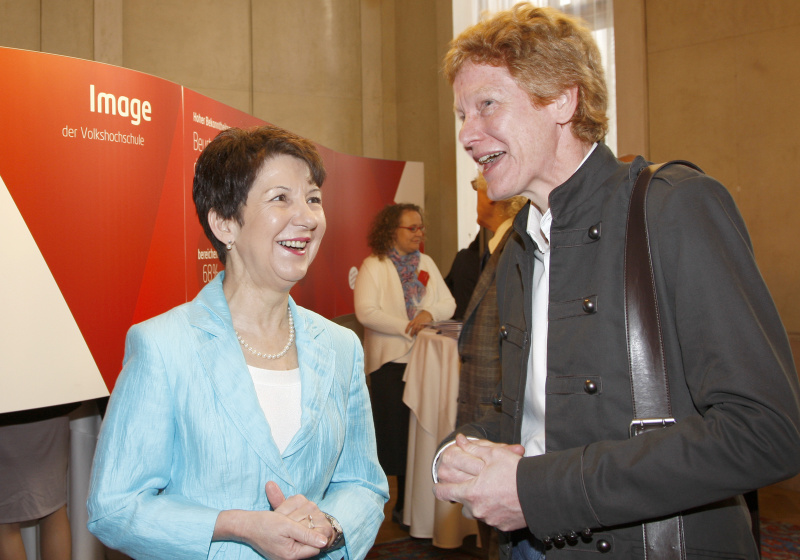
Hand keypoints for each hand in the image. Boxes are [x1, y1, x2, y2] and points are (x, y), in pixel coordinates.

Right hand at [211, 482, 329, 559]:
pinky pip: (298, 538)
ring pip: (306, 538)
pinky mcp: (286, 547)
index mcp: (292, 555)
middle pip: (312, 543)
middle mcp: (291, 557)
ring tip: (289, 521)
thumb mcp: (287, 526)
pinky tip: (288, 522)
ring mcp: (288, 553)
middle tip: (296, 520)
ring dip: (302, 527)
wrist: (246, 525)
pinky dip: (296, 528)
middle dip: (308, 529)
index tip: (307, 521)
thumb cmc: (265, 524)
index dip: (315, 533)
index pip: (316, 546)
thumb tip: (325, 541)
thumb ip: (306, 535)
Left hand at [406, 310, 432, 336]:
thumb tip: (410, 327)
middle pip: (414, 328)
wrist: (427, 313)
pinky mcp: (425, 324)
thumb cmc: (421, 316)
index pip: (409, 324)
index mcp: (414, 319)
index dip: (407, 329)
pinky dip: (420, 331)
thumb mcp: (416, 318)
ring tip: (415, 335)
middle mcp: (417, 321)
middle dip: (412, 332)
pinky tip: (419, 333)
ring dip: (416, 332)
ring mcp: (421, 323)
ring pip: (418, 329)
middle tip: (411, 335)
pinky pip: (422, 329)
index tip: (406, 332)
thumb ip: (414, 322)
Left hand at [433, 434, 526, 530]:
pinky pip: (490, 518)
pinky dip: (493, 509)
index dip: (439, 488)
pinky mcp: (501, 526)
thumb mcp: (494, 454)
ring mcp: (489, 519)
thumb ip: (473, 448)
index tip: (439, 485)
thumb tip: (460, 440)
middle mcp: (477, 509)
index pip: (443, 493)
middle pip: (460, 503)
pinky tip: (501, 499)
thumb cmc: (516, 472)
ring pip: (475, 512)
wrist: (540, 492)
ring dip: (477, 503)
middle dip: (463, 493)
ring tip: (488, 491)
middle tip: (472, 483)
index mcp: (471, 492)